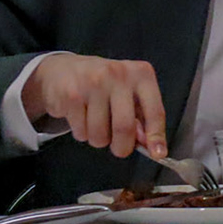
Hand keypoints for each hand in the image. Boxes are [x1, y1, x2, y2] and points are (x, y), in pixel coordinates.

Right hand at [24, 52, 167, 158]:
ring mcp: (93, 83)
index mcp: (140, 74)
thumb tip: (150, 146)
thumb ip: (141, 118)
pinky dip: (81, 133)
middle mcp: (119, 74)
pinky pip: (81, 132)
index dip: (156, 136)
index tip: (158, 154)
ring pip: (100, 134)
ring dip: (98, 139)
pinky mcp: (72, 94)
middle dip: (122, 147)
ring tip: (95, 123)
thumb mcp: (128, 94)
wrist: (64, 69)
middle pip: (124, 127)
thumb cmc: (103, 84)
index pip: (154, 111)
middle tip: (119, 148)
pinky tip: (80, 116)